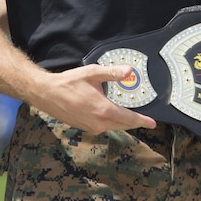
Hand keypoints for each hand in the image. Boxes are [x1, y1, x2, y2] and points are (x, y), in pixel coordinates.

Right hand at [32, 63, 157, 133]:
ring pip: (114, 127)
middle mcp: (99, 123)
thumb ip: (112, 73)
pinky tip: (111, 114)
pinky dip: (111, 122)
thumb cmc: (69, 82)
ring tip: (130, 116)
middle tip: (145, 119)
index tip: (153, 123)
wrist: (47, 94)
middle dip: (135, 122)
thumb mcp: (93, 73)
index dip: (143, 121)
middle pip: (123, 125)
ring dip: (122, 122)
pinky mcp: (85, 128)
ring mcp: (91, 127)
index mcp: (104, 110)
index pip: (129, 119)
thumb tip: (130, 72)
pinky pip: (104, 127)